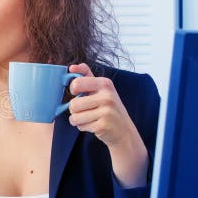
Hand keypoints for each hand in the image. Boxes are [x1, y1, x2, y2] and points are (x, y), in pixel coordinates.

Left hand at [66, 63, 148, 187]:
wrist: (124, 132)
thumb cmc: (109, 109)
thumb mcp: (101, 89)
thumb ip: (87, 76)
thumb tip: (72, 66)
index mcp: (105, 83)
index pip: (76, 83)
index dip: (73, 89)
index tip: (77, 92)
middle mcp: (107, 96)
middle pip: (73, 104)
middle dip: (75, 110)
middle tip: (87, 110)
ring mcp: (106, 111)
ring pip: (74, 116)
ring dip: (78, 120)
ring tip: (91, 118)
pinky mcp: (103, 125)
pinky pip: (81, 126)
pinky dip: (84, 127)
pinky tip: (95, 125)